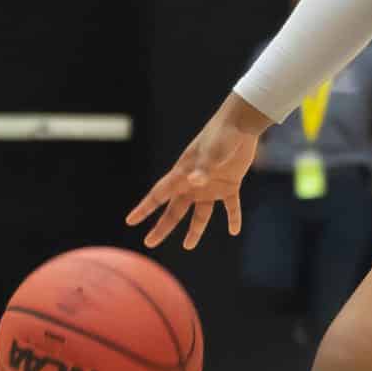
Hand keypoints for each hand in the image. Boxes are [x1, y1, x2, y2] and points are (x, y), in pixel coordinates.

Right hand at [128, 102, 265, 250]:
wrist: (240, 124)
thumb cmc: (221, 135)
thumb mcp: (211, 152)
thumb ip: (203, 168)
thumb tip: (194, 181)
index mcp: (183, 174)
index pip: (159, 195)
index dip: (144, 209)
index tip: (130, 221)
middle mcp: (193, 183)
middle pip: (175, 210)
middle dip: (162, 227)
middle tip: (149, 243)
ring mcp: (211, 185)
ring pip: (200, 213)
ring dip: (195, 230)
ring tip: (187, 246)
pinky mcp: (230, 184)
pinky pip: (230, 206)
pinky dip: (233, 218)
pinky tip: (234, 231)